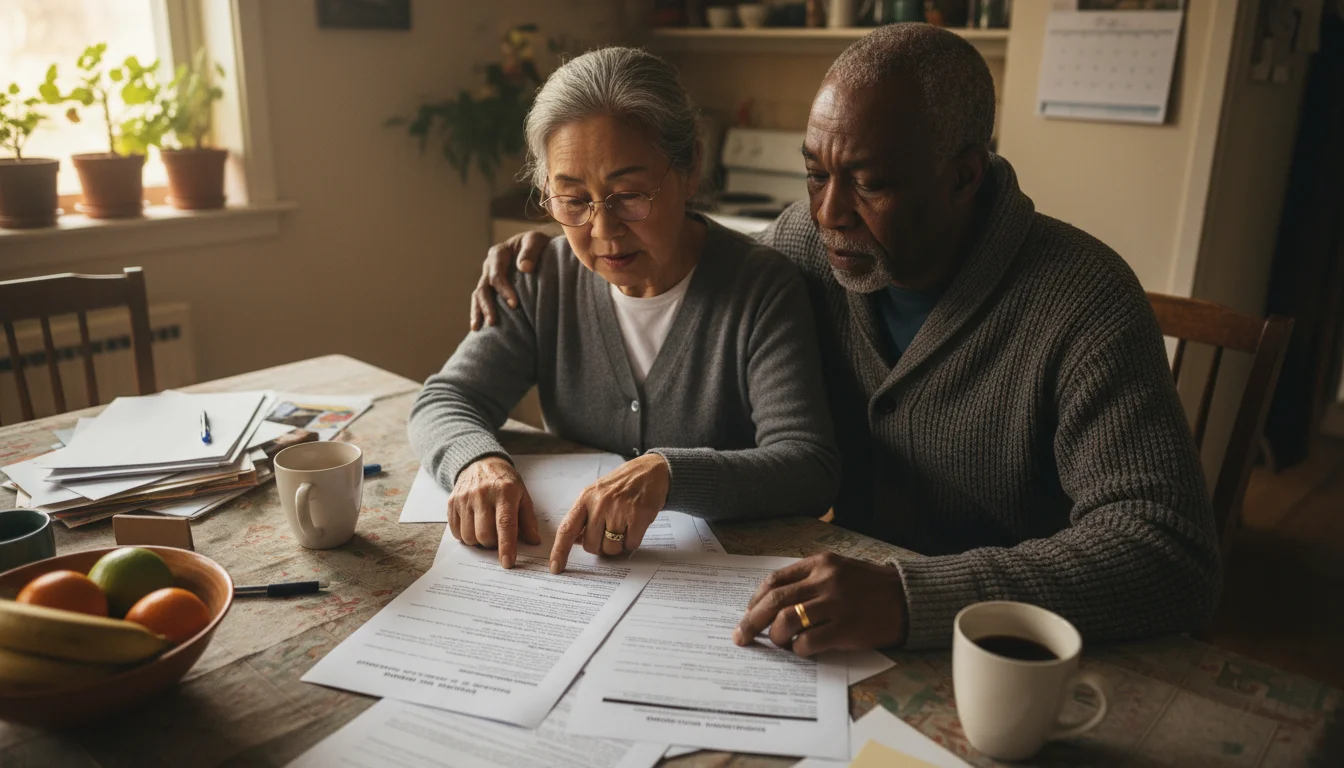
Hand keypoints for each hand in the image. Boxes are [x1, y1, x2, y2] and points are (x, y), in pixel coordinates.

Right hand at [449, 456, 540, 568]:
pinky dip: (465, 535)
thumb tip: (534, 541)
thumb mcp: (522, 495)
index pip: (505, 524)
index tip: (508, 563)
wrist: (480, 463)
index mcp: (504, 492)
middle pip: (484, 534)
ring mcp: (464, 498)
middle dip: (492, 544)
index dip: (507, 546)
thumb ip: (528, 519)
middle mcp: (482, 495)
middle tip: (497, 538)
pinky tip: (473, 525)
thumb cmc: (504, 482)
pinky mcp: (452, 502)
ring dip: (478, 541)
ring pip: (469, 536)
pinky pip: (456, 532)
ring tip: (485, 530)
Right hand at [470, 230, 551, 329]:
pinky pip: (480, 301)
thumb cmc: (538, 244)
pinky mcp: (491, 288)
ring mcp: (487, 277)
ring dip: (478, 312)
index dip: (504, 290)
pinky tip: (478, 328)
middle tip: (493, 322)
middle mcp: (489, 266)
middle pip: (483, 288)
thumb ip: (531, 251)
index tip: (515, 304)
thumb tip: (524, 268)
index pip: (497, 274)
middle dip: (487, 306)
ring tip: (478, 328)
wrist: (538, 248)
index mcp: (498, 253)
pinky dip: (478, 313)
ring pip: (478, 296)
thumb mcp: (536, 240)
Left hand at [549, 454, 670, 572]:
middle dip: (600, 546)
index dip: (559, 551)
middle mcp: (600, 504)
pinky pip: (630, 544)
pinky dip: (632, 541)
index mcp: (585, 498)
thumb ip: (585, 516)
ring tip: (623, 527)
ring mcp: (619, 510)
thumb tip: (575, 541)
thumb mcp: (597, 494)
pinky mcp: (638, 516)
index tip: (555, 568)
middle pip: (591, 545)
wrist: (650, 471)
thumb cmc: (621, 484)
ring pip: (611, 548)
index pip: (567, 529)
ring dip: (618, 545)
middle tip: (609, 532)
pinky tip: (635, 526)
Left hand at [732, 553, 908, 655]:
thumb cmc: (870, 586)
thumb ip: (809, 579)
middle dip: (751, 621)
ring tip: (779, 643)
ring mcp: (836, 604)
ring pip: (787, 621)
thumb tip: (774, 603)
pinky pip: (809, 642)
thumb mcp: (839, 570)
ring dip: (776, 637)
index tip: (747, 613)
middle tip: (741, 636)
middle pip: (774, 601)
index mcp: (820, 563)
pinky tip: (802, 650)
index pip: (775, 580)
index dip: (755, 600)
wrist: (909, 598)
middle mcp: (825, 579)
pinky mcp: (846, 628)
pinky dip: (799, 649)